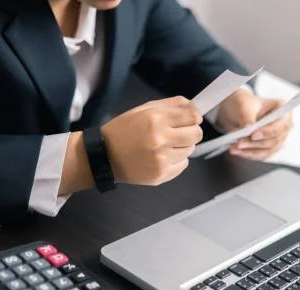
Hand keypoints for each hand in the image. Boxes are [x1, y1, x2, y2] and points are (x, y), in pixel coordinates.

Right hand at [59, 96, 201, 194]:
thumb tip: (194, 106)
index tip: (192, 119)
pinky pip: (183, 165)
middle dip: (192, 132)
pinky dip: (177, 160)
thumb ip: (170, 105)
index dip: (195, 117)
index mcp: (155, 119)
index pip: (192, 116)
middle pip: (196, 134)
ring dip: (183, 147)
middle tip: (180, 133)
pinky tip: (162, 157)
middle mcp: (160, 139)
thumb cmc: (123, 130)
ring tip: (166, 146)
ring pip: (190, 150)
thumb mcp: (143, 110)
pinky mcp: (161, 174)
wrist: (103, 156)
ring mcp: (161, 159)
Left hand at [216, 89, 292, 160]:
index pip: (282, 125)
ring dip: (250, 151)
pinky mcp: (269, 148)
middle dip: (255, 144)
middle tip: (240, 143)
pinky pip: (261, 155)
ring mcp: (277, 138)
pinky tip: (237, 151)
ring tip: (235, 147)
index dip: (269, 131)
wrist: (235, 112)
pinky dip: (248, 154)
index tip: (253, 135)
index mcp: (282, 110)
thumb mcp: (243, 107)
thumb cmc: (243, 104)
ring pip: (267, 150)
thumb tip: (248, 129)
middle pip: (274, 140)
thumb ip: (247, 118)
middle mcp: (283, 125)